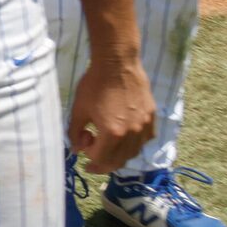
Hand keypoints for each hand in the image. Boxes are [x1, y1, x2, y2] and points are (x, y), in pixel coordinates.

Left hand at [66, 53, 155, 175]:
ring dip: (119, 155)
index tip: (83, 153)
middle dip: (103, 162)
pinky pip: (144, 140)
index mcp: (112, 134)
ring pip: (133, 152)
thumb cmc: (94, 86)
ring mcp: (144, 125)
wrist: (117, 64)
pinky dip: (133, 144)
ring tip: (107, 147)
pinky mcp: (152, 117)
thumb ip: (75, 134)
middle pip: (119, 161)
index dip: (91, 160)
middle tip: (92, 158)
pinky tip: (123, 137)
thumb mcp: (78, 111)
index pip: (102, 160)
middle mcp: (132, 133)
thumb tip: (76, 150)